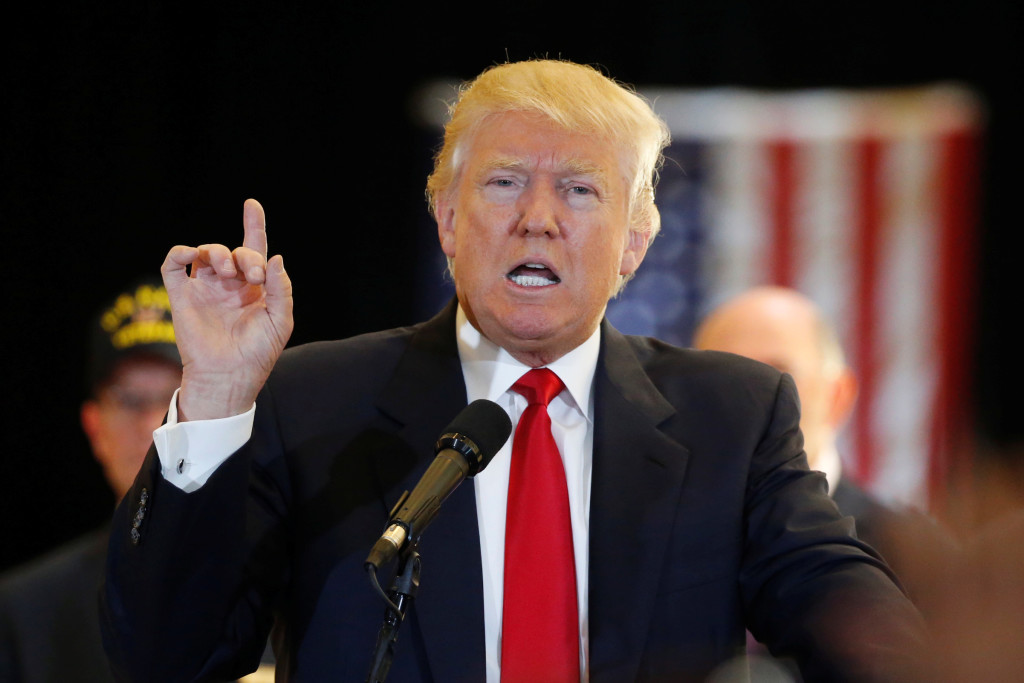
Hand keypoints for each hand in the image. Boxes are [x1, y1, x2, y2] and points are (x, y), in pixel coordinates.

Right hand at [161, 199, 293, 419]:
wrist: (230, 376)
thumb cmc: (258, 353)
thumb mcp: (280, 320)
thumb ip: (281, 288)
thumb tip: (275, 257)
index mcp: (253, 287)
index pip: (253, 249)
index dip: (253, 225)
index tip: (251, 204)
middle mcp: (228, 284)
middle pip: (235, 251)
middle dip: (246, 256)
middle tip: (253, 275)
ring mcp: (204, 288)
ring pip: (206, 252)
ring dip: (219, 252)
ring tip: (228, 270)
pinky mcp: (182, 295)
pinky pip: (173, 265)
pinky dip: (180, 252)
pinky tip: (192, 254)